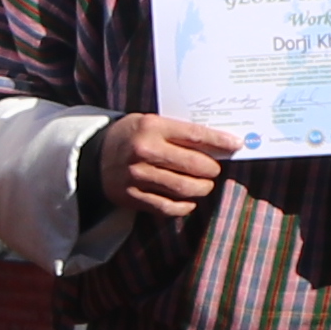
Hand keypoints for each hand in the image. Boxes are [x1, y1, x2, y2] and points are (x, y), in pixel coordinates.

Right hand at [88, 112, 240, 221]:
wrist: (94, 156)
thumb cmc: (131, 135)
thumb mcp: (151, 122)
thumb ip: (179, 132)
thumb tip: (217, 144)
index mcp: (151, 127)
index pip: (194, 135)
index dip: (219, 141)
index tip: (236, 144)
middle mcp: (144, 151)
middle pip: (193, 165)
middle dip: (211, 169)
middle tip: (214, 169)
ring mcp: (137, 175)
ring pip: (183, 188)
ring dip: (201, 188)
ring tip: (204, 185)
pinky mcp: (132, 196)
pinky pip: (167, 207)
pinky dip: (184, 206)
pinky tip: (189, 202)